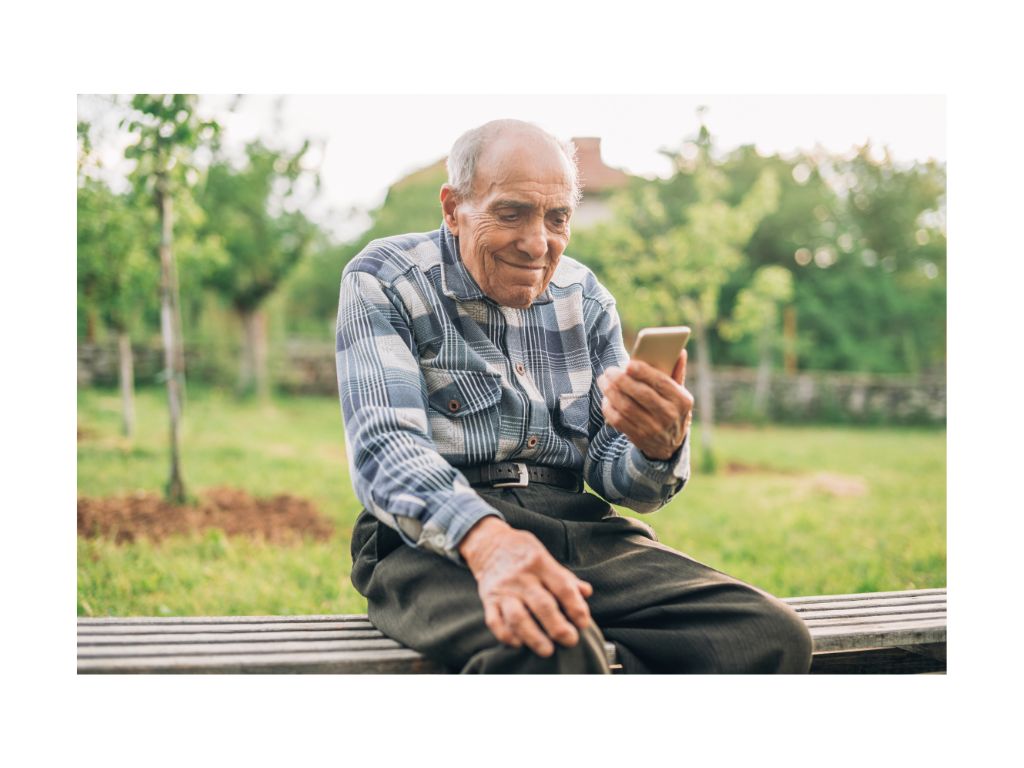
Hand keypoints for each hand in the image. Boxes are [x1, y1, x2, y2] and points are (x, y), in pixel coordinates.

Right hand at [458, 516, 592, 656]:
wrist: (489, 543)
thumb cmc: (524, 554)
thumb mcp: (546, 557)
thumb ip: (565, 577)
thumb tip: (587, 592)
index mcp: (540, 563)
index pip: (562, 587)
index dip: (575, 607)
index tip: (583, 623)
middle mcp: (521, 577)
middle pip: (542, 605)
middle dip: (558, 627)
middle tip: (570, 641)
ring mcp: (503, 589)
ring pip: (518, 617)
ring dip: (533, 637)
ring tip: (547, 650)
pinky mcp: (488, 600)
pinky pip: (495, 621)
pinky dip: (507, 635)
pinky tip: (519, 643)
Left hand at [597, 349, 693, 460]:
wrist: (670, 445)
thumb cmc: (672, 410)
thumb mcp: (679, 394)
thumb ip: (677, 372)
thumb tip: (679, 351)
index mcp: (682, 400)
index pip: (661, 382)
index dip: (643, 372)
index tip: (628, 364)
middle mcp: (669, 415)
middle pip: (641, 394)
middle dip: (622, 380)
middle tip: (609, 371)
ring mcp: (653, 428)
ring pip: (627, 407)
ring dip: (611, 392)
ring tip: (604, 381)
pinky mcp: (639, 438)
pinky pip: (619, 421)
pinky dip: (609, 408)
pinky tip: (606, 398)